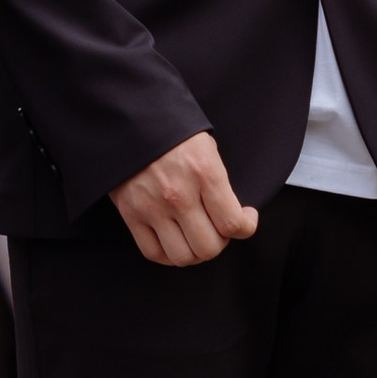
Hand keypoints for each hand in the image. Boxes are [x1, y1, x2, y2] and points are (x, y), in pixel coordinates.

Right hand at [110, 130, 257, 266]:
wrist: (130, 120)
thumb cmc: (173, 133)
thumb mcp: (206, 149)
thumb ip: (219, 184)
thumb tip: (232, 214)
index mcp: (204, 173)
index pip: (233, 224)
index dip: (246, 227)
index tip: (245, 218)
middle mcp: (179, 195)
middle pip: (209, 248)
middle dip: (220, 242)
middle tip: (218, 228)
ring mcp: (153, 208)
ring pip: (183, 257)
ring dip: (194, 252)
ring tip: (196, 236)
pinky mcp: (131, 214)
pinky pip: (153, 252)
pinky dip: (168, 255)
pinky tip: (176, 241)